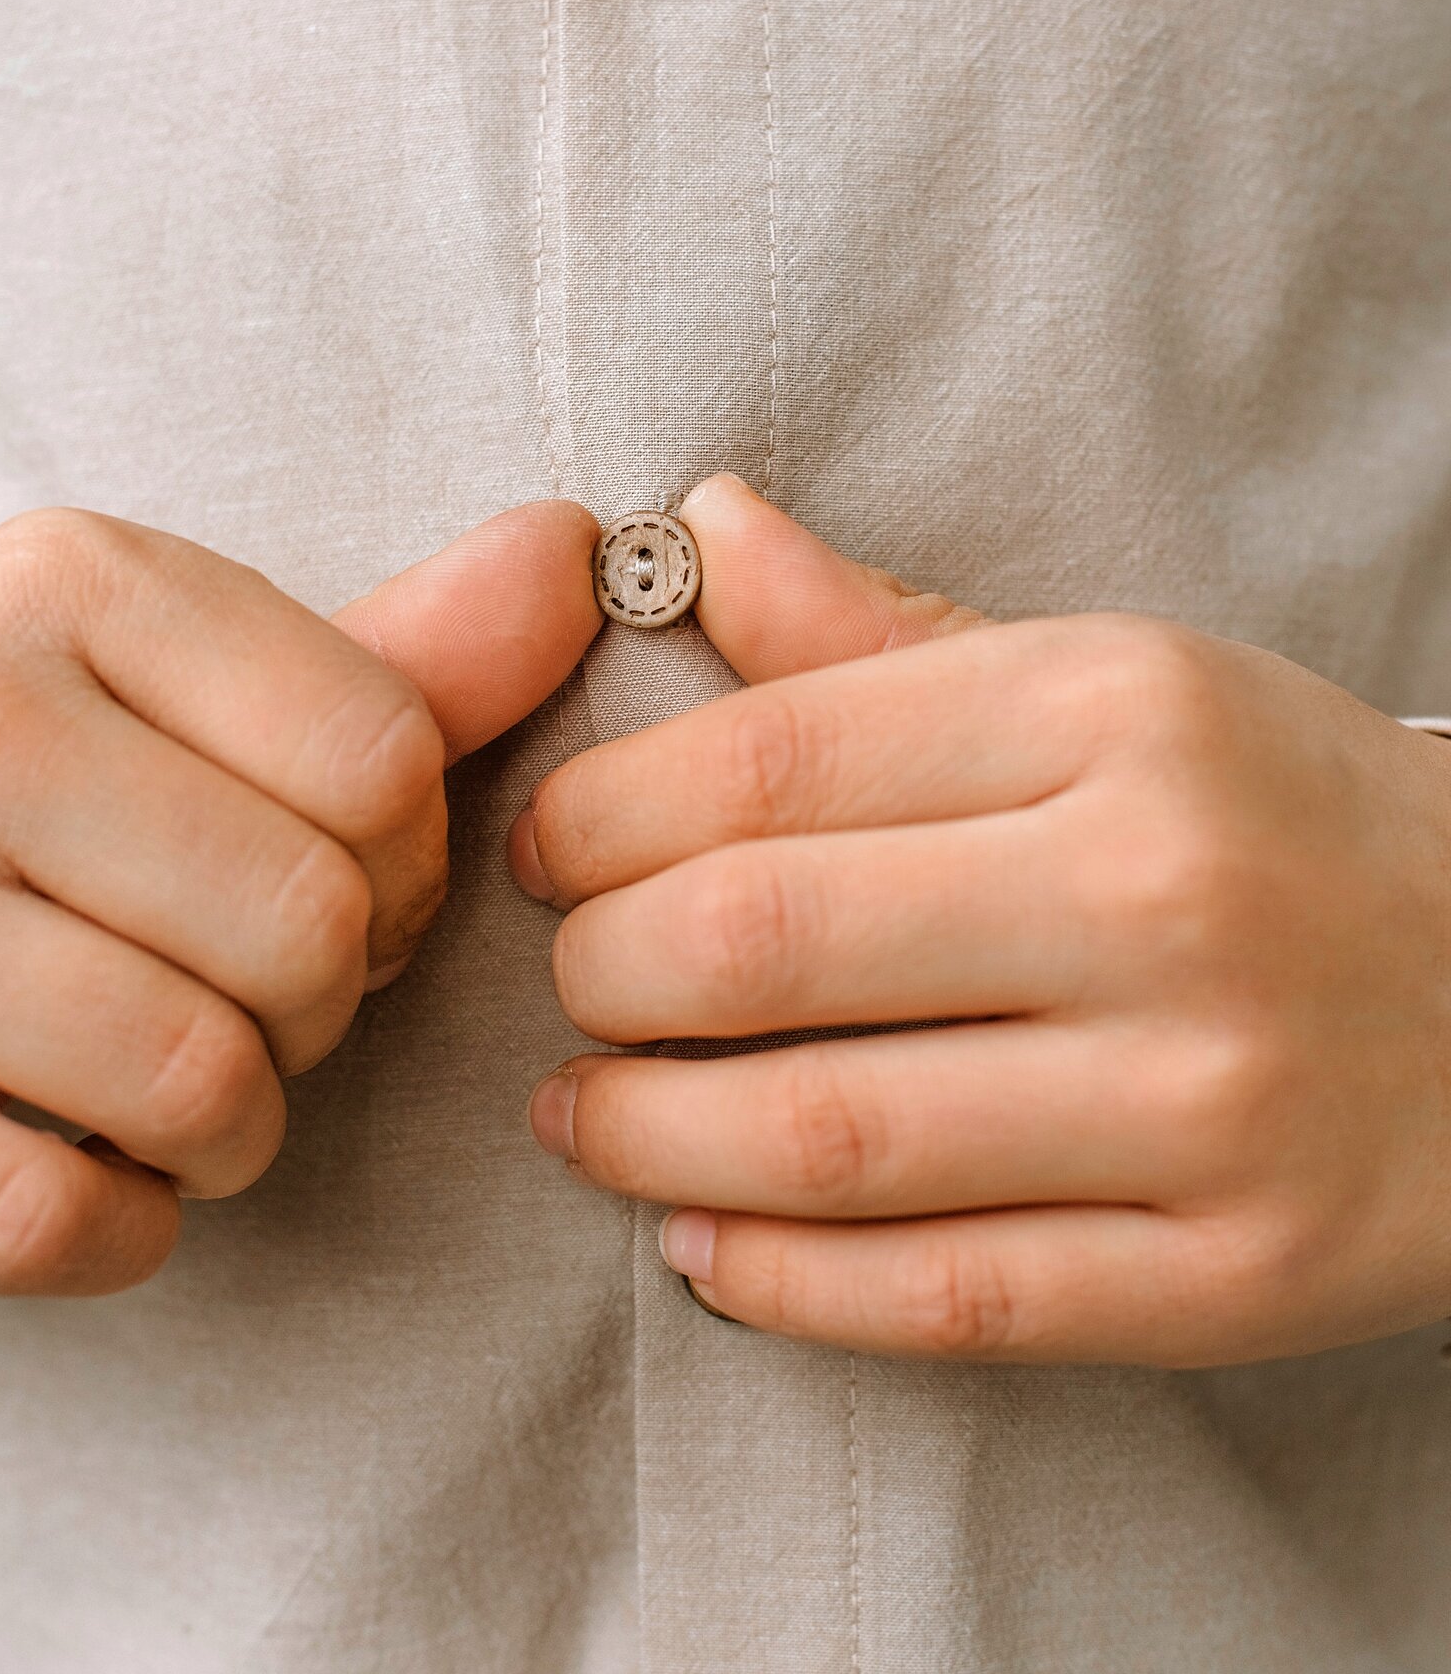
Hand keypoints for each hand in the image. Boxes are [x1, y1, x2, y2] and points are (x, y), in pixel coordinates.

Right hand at [0, 500, 599, 1294]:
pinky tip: (98, 1175)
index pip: (385, 761)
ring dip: (234, 1131)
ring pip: (193, 1077)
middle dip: (324, 1009)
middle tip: (257, 1005)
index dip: (409, 873)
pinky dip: (119, 1230)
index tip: (351, 897)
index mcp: (72, 583)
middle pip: (307, 922)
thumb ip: (399, 657)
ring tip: (185, 1089)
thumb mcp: (199, 697)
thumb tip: (574, 552)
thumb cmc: (31, 800)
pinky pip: (46, 1215)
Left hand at [512, 474, 1450, 1366]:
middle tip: (572, 983)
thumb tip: (697, 525)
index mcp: (1111, 710)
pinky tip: (701, 1246)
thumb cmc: (1277, 812)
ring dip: (650, 1135)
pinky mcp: (1232, 1273)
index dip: (601, 813)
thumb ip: (881, 629)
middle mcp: (1160, 891)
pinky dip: (784, 1284)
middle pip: (766, 941)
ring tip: (584, 1115)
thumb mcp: (1111, 676)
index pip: (769, 755)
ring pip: (831, 1135)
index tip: (546, 850)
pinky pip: (950, 1298)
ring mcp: (1206, 1099)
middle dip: (604, 974)